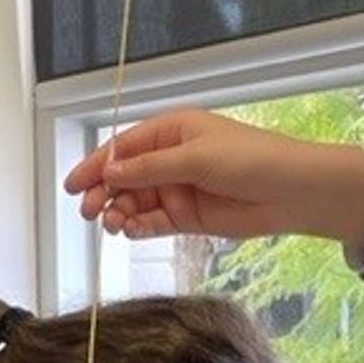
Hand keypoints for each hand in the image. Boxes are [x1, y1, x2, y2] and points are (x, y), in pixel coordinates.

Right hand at [63, 107, 363, 253]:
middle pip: (123, 177)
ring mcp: (177, 189)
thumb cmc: (250, 159)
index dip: (96, 165)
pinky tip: (132, 230)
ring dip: (120, 213)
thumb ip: (149, 168)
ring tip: (114, 224)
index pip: (122, 148)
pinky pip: (153, 222)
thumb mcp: (195, 157)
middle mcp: (170, 159)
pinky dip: (139, 227)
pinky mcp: (186, 217)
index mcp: (171, 132)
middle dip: (103, 193)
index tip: (74, 185)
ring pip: (135, 202)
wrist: (289, 192)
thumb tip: (110, 172)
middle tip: (90, 211)